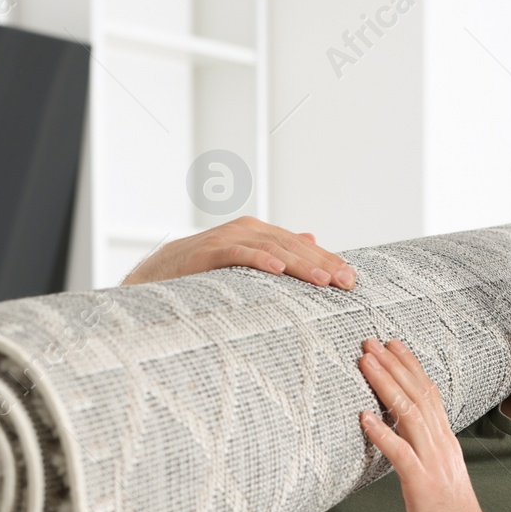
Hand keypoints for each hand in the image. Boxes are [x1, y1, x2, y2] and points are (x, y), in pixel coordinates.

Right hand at [119, 216, 357, 288]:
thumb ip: (277, 249)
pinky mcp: (210, 251)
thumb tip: (310, 238)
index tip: (351, 279)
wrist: (159, 272)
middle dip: (322, 262)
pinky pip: (239, 254)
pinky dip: (260, 260)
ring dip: (300, 263)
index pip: (302, 245)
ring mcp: (229, 237)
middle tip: (346, 281)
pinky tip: (279, 269)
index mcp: (260, 233)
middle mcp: (248, 230)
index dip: (327, 259)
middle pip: (293, 245)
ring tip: (323, 279)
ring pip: (273, 248)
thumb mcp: (246, 259)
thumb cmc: (206, 270)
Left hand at [357, 337, 492, 511]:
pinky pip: (401, 454)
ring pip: (410, 415)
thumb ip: (424, 457)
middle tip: (371, 341)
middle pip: (418, 395)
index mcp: (445, 444)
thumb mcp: (438, 480)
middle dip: (393, 365)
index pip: (428, 395)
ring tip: (365, 363)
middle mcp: (442, 447)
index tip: (391, 346)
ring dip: (385, 386)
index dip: (409, 367)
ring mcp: (434, 465)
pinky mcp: (423, 487)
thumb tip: (403, 442)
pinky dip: (382, 433)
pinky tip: (364, 418)